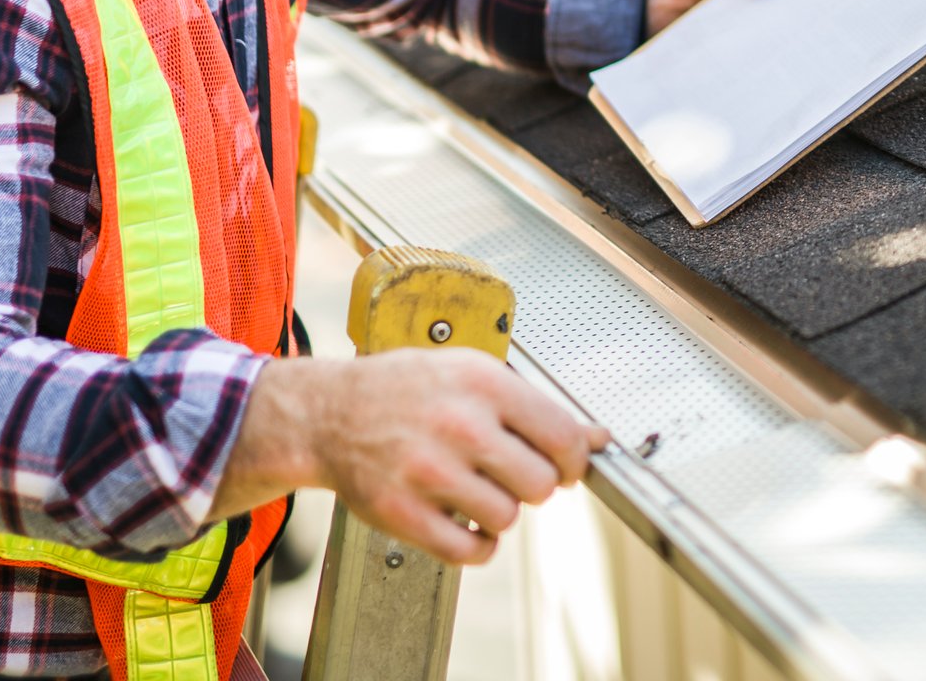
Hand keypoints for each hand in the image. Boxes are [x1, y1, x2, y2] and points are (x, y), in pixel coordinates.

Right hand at [216, 351, 608, 565]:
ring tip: (477, 491)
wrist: (329, 413)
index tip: (566, 465)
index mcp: (482, 383)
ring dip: (500, 512)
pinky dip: (477, 546)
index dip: (574, 459)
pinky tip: (465, 522)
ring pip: (507, 518)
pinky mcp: (404, 513)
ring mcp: (429, 471)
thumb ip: (534, 406)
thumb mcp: (472, 374)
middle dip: (534, 485)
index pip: (563, 436)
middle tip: (511, 474)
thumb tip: (596, 439)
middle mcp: (459, 425)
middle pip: (541, 484)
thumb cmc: (405, 389)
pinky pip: (470, 551)